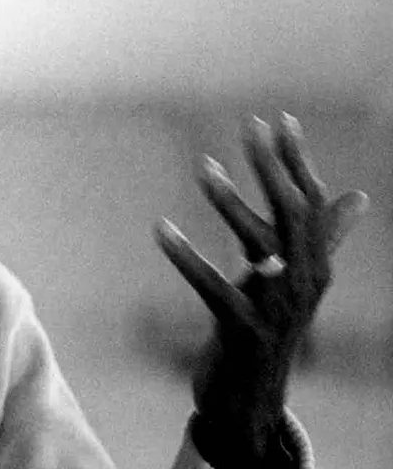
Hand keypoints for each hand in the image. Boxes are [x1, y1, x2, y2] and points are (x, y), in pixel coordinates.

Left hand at [153, 112, 367, 463]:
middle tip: (248, 126)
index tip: (279, 118)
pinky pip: (213, 287)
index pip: (312, 204)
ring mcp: (276, 308)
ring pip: (257, 246)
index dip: (296, 161)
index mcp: (313, 266)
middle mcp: (303, 283)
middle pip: (293, 216)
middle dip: (272, 167)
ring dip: (229, 202)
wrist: (250, 398)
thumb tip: (358, 197)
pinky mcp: (242, 330)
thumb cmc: (264, 328)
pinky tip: (159, 228)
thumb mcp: (291, 280)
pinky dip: (186, 256)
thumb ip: (319, 237)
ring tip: (202, 165)